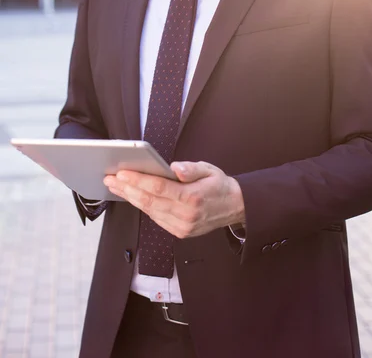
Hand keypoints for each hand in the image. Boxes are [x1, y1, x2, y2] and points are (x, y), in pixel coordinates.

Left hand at [103, 161, 244, 238]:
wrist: (234, 207)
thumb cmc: (219, 185)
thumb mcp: (210, 170)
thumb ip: (192, 168)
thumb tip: (175, 168)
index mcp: (193, 198)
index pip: (159, 188)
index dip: (138, 180)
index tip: (122, 173)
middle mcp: (186, 215)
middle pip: (149, 201)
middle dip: (127, 189)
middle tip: (110, 179)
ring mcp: (181, 226)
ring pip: (149, 211)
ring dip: (130, 198)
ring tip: (115, 186)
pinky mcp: (179, 232)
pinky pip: (155, 218)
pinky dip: (141, 206)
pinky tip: (131, 196)